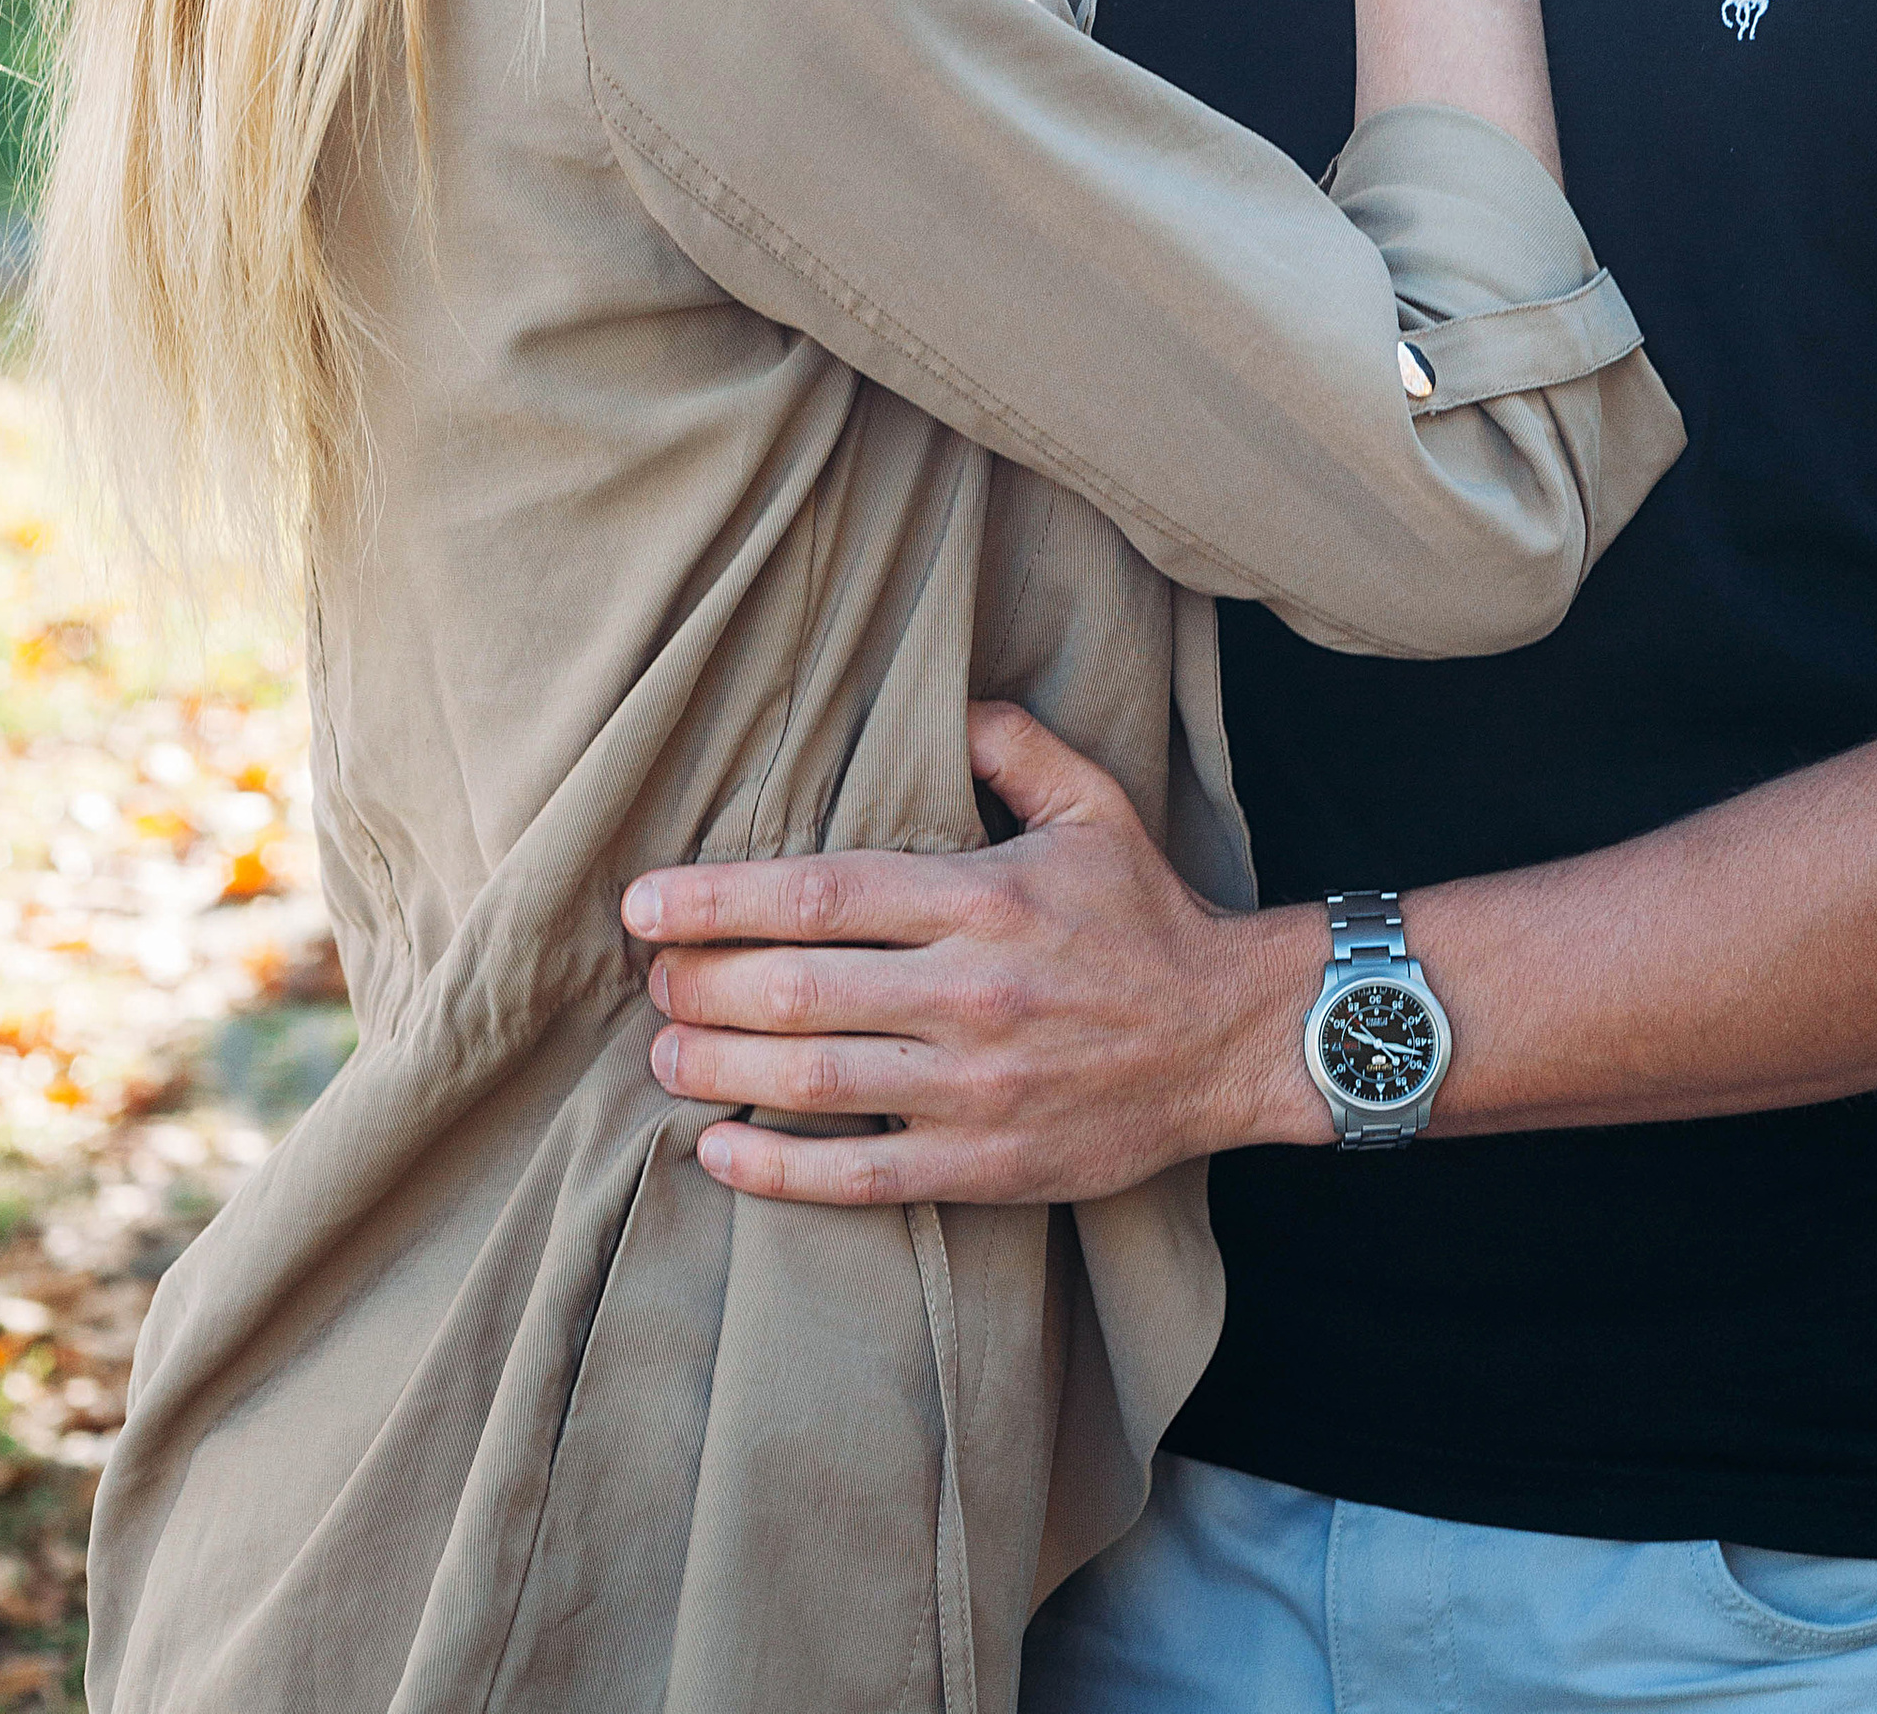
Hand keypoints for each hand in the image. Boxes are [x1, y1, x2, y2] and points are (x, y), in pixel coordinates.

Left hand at [621, 704, 1326, 1206]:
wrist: (1232, 1038)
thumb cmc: (1149, 917)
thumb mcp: (1096, 806)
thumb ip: (1014, 746)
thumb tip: (948, 701)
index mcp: (983, 899)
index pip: (820, 894)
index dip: (717, 899)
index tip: (644, 901)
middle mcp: (969, 993)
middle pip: (796, 989)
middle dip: (700, 983)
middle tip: (648, 980)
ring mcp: (974, 1087)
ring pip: (813, 1080)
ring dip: (719, 1064)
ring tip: (662, 1052)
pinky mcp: (986, 1162)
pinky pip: (860, 1175)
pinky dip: (777, 1168)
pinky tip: (719, 1148)